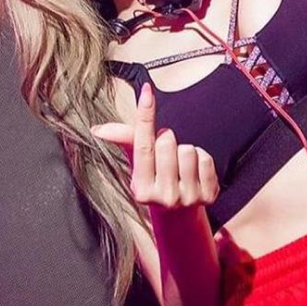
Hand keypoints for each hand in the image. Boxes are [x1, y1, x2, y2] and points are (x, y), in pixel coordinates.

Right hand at [90, 83, 219, 209]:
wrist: (178, 214)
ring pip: (188, 149)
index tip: (147, 91)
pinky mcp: (208, 196)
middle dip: (167, 140)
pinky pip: (206, 159)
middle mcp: (163, 196)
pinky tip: (194, 172)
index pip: (142, 144)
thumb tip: (98, 129)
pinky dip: (201, 159)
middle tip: (166, 155)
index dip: (145, 115)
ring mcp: (187, 198)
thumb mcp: (138, 165)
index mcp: (141, 188)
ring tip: (180, 165)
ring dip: (185, 151)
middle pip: (168, 142)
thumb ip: (124, 141)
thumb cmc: (155, 181)